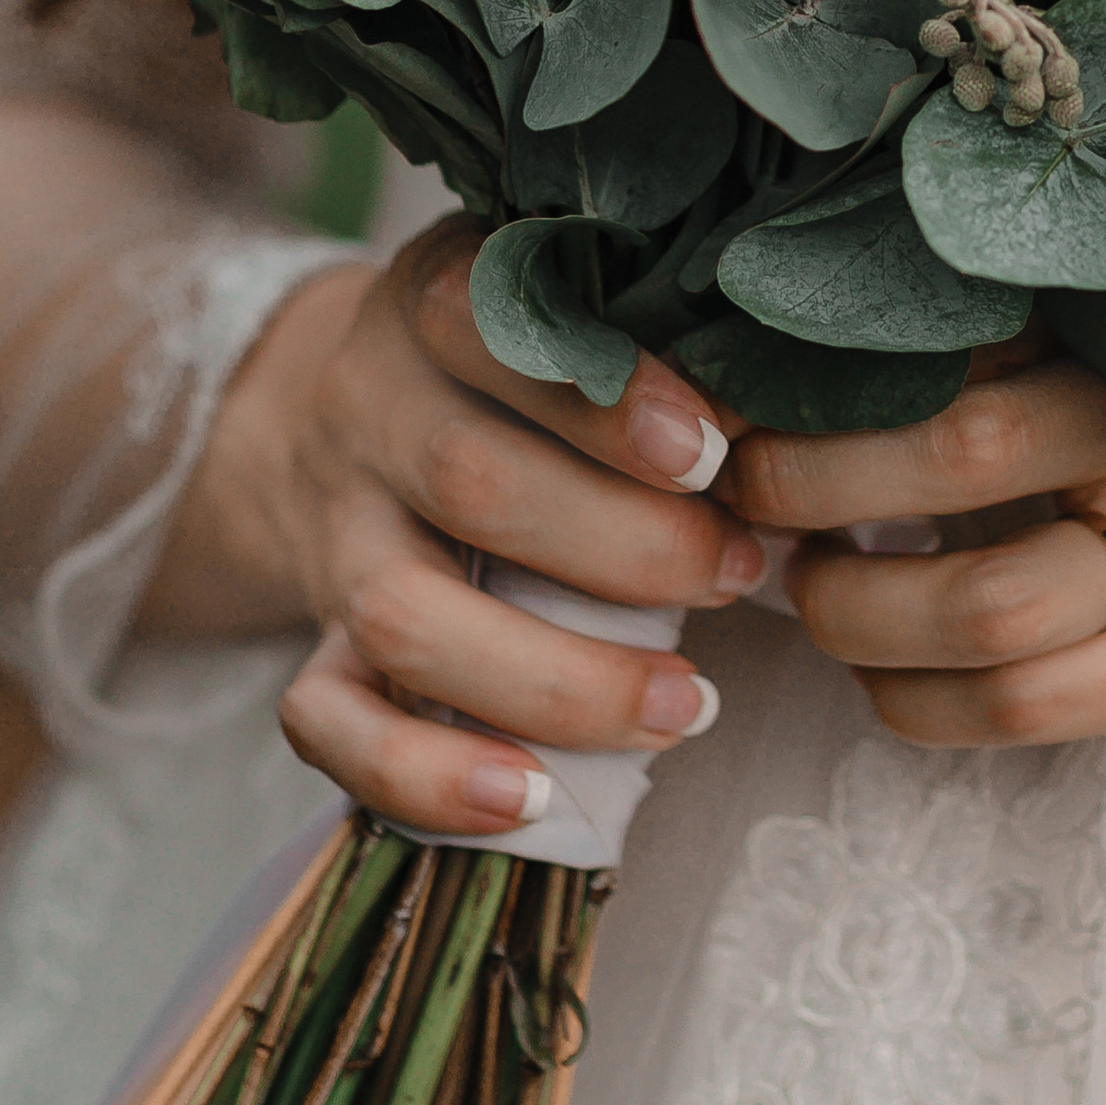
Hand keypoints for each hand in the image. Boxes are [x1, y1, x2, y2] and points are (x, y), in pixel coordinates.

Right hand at [148, 219, 761, 835]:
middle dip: (624, 545)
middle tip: (740, 573)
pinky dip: (426, 776)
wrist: (338, 412)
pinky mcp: (314, 644)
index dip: (606, 402)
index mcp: (436, 304)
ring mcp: (336, 536)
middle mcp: (370, 414)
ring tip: (685, 705)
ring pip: (404, 615)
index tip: (712, 453)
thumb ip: (652, 339)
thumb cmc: (516, 363)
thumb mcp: (567, 306)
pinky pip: (329, 724)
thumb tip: (790, 413)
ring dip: (556, 678)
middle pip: (470, 482)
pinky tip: (536, 800)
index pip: (495, 331)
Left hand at [729, 272, 1105, 745]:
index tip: (749, 362)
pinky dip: (932, 706)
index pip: (979, 322)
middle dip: (814, 487)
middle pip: (955, 463)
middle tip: (734, 487)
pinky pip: (1040, 714)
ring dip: (859, 613)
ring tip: (798, 593)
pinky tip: (887, 680)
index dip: (843, 356)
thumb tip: (901, 262)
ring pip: (982, 617)